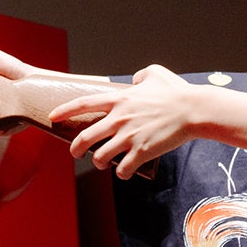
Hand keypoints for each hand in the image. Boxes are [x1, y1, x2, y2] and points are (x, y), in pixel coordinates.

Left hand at [50, 65, 246, 179]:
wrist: (193, 110)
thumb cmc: (177, 91)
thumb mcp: (155, 73)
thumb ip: (140, 75)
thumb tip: (134, 80)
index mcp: (119, 100)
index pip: (83, 104)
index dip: (65, 110)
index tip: (52, 117)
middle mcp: (119, 119)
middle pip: (85, 138)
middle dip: (75, 149)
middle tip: (76, 153)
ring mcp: (129, 137)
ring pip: (100, 157)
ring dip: (99, 163)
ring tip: (103, 164)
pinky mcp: (141, 152)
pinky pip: (122, 170)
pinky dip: (121, 173)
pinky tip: (125, 171)